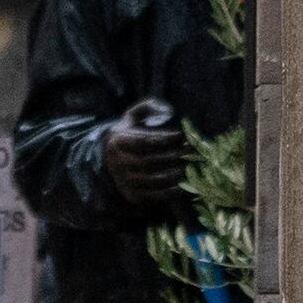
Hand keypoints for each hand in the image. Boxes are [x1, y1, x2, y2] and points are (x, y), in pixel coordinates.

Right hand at [102, 97, 185, 212]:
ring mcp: (124, 181)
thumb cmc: (129, 135)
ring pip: (152, 179)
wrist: (111, 162)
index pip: (143, 142)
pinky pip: (154, 195)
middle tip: (191, 152)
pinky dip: (171, 191)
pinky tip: (185, 184)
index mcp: (118, 142)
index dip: (164, 139)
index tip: (181, 136)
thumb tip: (166, 109)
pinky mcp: (132, 195)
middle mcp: (118, 163)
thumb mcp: (132, 118)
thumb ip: (147, 107)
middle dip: (172, 156)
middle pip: (149, 161)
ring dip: (174, 174)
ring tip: (190, 167)